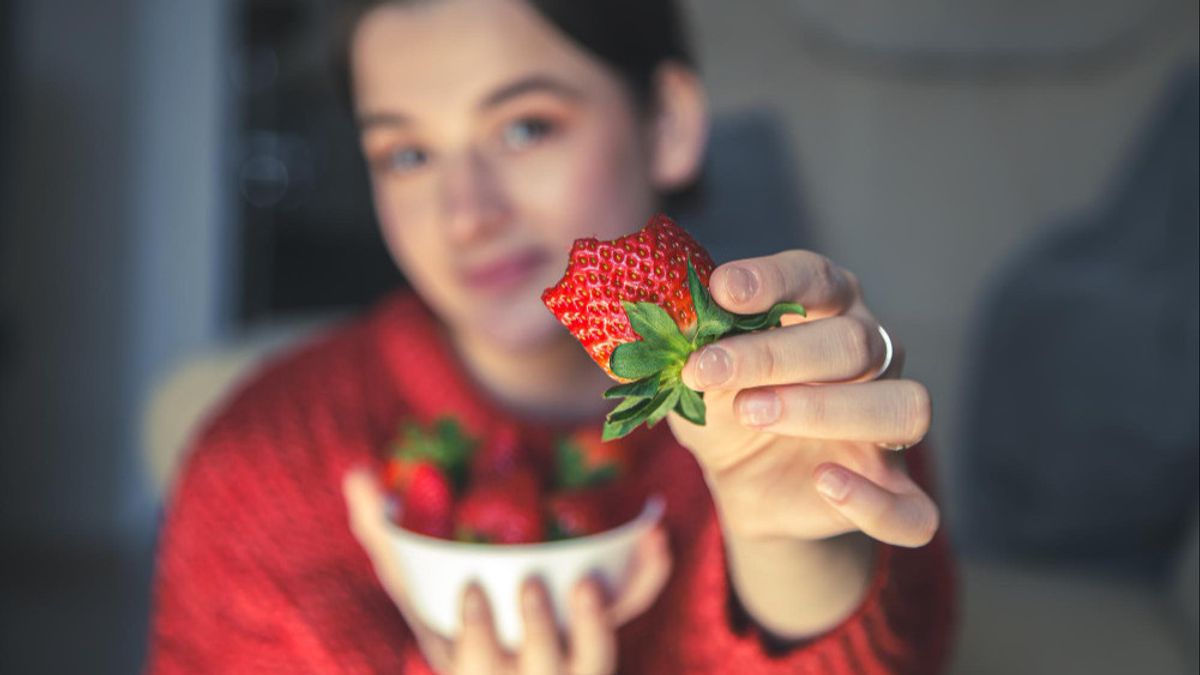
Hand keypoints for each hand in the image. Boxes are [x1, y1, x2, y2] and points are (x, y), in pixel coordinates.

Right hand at [342, 468, 671, 673]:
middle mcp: (527, 671)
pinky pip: (634, 607)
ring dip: (597, 624)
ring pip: (595, 658)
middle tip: (531, 585)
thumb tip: (357, 476)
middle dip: (538, 631)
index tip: (472, 593)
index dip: (475, 635)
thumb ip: (383, 534)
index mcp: (473, 661)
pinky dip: (648, 575)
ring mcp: (572, 656)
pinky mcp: (606, 625)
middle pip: (542, 667)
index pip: (474, 663)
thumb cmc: (453, 610)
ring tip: (587, 583)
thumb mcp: (415, 583)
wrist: (513, 652)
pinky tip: (654, 535)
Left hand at [671, 251, 937, 547]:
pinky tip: (825, 483)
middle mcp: (872, 359)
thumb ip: (689, 343)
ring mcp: (888, 428)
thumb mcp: (696, 374)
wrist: (743, 482)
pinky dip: (874, 501)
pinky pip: (915, 509)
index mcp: (827, 311)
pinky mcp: (893, 493)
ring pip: (904, 408)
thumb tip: (668, 316)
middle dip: (776, 355)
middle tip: (711, 370)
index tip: (720, 290)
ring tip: (752, 412)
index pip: (816, 279)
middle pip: (855, 342)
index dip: (773, 280)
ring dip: (827, 409)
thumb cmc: (726, 403)